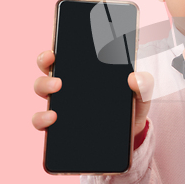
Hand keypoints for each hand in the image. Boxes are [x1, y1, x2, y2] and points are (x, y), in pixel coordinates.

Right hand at [31, 50, 153, 136]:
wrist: (130, 134)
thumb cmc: (132, 106)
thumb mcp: (141, 93)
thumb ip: (144, 83)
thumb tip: (134, 77)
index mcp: (86, 70)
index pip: (66, 53)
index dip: (55, 49)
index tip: (54, 51)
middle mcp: (69, 84)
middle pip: (48, 68)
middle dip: (45, 65)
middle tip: (59, 75)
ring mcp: (62, 103)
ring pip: (41, 90)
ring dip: (44, 88)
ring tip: (56, 91)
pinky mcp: (59, 124)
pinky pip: (42, 120)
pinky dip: (42, 118)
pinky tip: (53, 119)